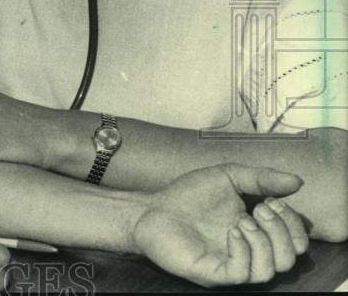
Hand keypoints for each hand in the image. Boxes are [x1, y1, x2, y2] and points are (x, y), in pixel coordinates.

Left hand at [132, 164, 308, 286]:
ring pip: (271, 270)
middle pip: (290, 258)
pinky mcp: (215, 273)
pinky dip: (243, 250)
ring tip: (242, 220)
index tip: (272, 200)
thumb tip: (297, 182)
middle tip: (260, 209)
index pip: (297, 241)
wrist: (153, 208)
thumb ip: (261, 177)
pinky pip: (243, 273)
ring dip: (264, 241)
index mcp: (258, 232)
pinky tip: (231, 231)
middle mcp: (250, 253)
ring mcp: (232, 265)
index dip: (293, 222)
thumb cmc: (189, 195)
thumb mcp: (228, 177)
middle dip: (283, 231)